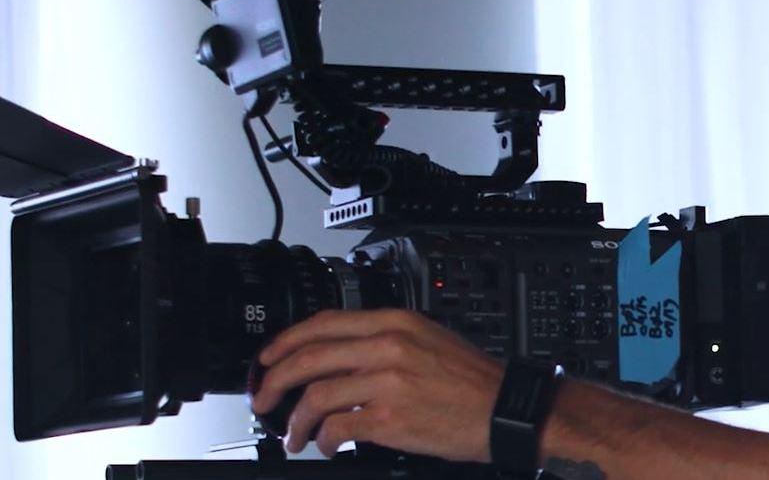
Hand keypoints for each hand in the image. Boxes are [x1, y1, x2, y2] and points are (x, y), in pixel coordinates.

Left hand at [250, 308, 503, 460]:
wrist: (505, 410)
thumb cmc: (472, 381)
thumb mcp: (427, 340)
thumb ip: (383, 342)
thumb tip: (337, 360)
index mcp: (395, 322)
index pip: (323, 324)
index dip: (286, 341)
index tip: (269, 358)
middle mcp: (388, 346)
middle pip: (309, 358)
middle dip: (275, 380)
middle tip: (263, 398)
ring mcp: (388, 381)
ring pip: (316, 396)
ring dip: (295, 421)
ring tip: (293, 436)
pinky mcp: (391, 418)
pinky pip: (337, 427)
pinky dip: (322, 440)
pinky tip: (325, 446)